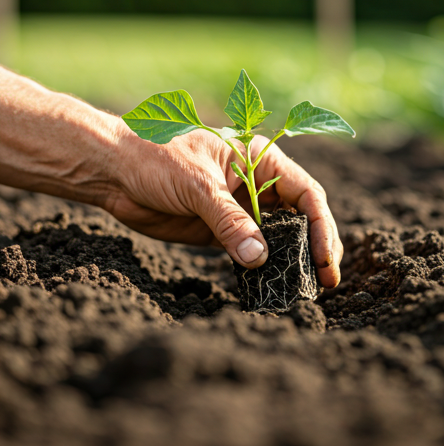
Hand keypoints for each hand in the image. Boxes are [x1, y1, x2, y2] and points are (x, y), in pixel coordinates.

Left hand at [106, 126, 342, 287]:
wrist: (115, 171)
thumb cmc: (155, 158)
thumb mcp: (197, 185)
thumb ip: (229, 221)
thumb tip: (260, 259)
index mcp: (260, 160)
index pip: (306, 193)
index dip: (321, 226)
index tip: (326, 258)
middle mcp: (257, 184)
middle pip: (299, 216)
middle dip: (315, 246)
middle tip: (326, 280)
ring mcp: (240, 208)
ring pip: (277, 235)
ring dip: (292, 259)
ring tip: (305, 287)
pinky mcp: (222, 229)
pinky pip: (250, 249)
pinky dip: (262, 266)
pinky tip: (271, 282)